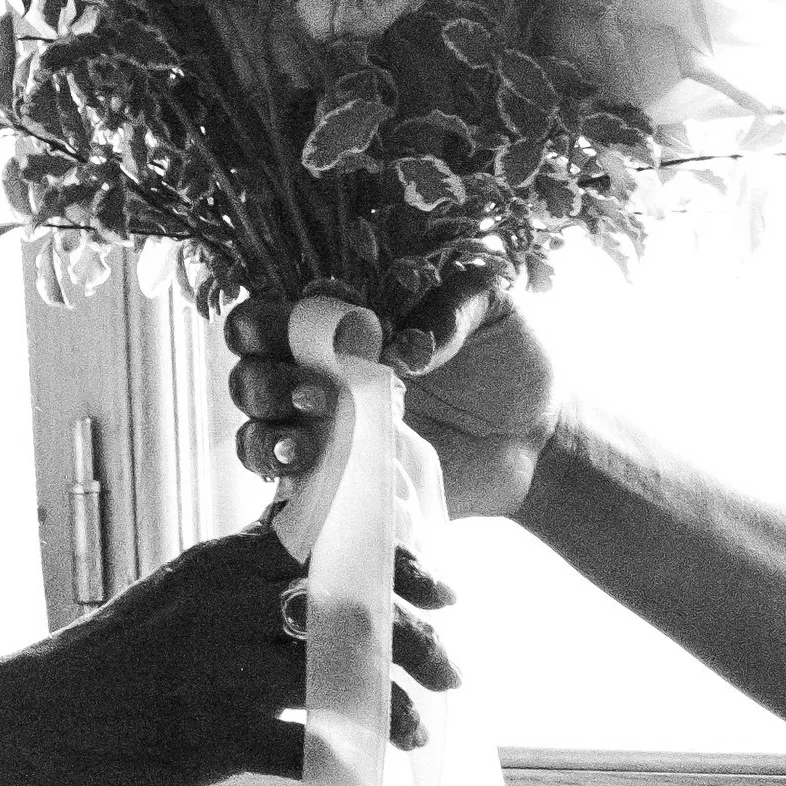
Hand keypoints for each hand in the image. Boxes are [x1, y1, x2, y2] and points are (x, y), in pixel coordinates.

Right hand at [28, 521, 457, 785]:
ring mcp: (222, 670)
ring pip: (341, 681)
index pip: (336, 547)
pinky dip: (345, 767)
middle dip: (417, 642)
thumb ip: (244, 569)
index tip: (444, 590)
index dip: (402, 566)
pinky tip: (368, 778)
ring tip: (419, 730)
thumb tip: (309, 537)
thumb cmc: (112, 656)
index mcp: (225, 562)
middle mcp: (230, 606)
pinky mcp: (212, 736)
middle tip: (455, 670)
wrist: (30, 717)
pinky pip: (303, 752)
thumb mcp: (178, 589)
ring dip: (395, 709)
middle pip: (354, 610)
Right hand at [225, 273, 560, 518]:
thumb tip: (401, 347)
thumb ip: (449, 306)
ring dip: (265, 432)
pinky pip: (284, 479)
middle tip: (316, 395)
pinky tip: (309, 468)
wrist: (537, 438)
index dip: (268, 318)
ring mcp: (327, 429)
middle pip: (249, 369)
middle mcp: (322, 371)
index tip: (300, 332)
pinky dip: (281, 473)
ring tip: (307, 443)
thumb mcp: (491, 307)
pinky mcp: (340, 478)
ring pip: (254, 426)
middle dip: (264, 380)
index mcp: (344, 321)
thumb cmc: (508, 359)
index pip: (273, 311)